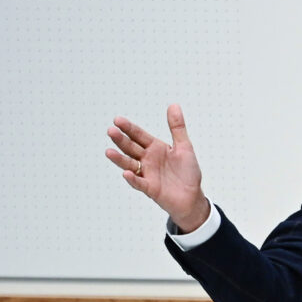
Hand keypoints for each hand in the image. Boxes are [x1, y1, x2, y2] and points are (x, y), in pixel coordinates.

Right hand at [106, 104, 210, 231]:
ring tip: (109, 152)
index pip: (138, 136)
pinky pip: (140, 183)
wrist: (192, 196)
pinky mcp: (151, 189)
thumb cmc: (188, 172)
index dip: (129, 128)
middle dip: (121, 140)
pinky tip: (126, 173)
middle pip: (131, 148)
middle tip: (111, 131)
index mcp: (155, 148)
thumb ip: (177, 127)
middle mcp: (147, 160)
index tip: (117, 120)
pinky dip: (133, 179)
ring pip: (130, 165)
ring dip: (119, 159)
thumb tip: (173, 105)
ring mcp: (147, 174)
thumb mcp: (184, 146)